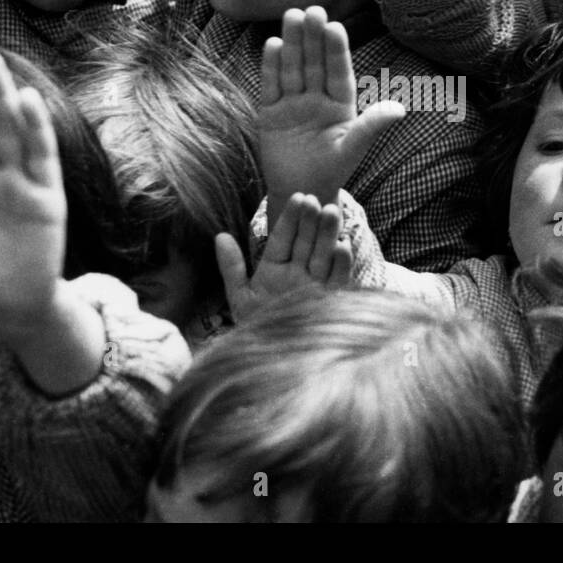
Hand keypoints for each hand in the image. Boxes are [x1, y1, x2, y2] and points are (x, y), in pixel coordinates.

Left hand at [216, 194, 352, 321]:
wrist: (273, 365)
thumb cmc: (256, 330)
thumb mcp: (241, 297)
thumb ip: (232, 267)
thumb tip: (219, 235)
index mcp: (275, 268)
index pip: (283, 238)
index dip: (290, 219)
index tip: (298, 197)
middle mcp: (299, 274)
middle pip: (307, 242)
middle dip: (312, 222)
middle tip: (315, 200)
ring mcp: (316, 286)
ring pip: (324, 255)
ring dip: (329, 235)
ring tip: (332, 212)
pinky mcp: (331, 301)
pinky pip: (338, 280)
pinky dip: (341, 264)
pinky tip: (342, 247)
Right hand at [260, 7, 405, 220]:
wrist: (301, 192)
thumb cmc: (332, 171)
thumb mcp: (352, 149)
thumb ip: (371, 126)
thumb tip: (399, 108)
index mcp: (341, 104)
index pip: (339, 72)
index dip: (336, 50)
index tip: (335, 26)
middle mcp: (317, 98)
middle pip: (314, 63)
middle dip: (312, 37)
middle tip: (311, 10)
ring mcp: (292, 103)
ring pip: (292, 68)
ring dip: (291, 43)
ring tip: (291, 15)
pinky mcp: (270, 112)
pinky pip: (271, 85)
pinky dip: (271, 66)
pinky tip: (272, 44)